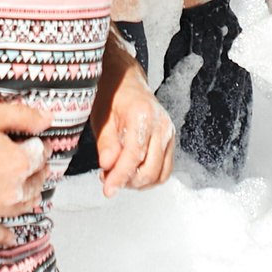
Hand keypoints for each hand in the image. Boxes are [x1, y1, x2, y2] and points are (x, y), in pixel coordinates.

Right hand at [0, 99, 52, 246]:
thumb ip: (23, 116)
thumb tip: (48, 119)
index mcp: (18, 163)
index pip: (41, 156)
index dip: (40, 146)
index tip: (36, 143)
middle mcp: (11, 190)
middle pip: (36, 182)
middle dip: (37, 171)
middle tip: (32, 164)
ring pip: (23, 206)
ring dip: (29, 196)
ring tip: (28, 190)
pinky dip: (7, 236)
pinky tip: (12, 236)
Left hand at [92, 60, 173, 196]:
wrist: (125, 82)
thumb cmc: (112, 96)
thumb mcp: (101, 117)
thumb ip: (106, 144)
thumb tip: (107, 167)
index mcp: (143, 115)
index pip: (134, 156)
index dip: (119, 176)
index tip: (107, 189)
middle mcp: (161, 125)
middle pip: (150, 169)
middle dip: (128, 182)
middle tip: (109, 181)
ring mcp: (169, 133)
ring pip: (159, 174)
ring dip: (139, 183)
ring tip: (119, 176)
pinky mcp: (170, 141)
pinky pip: (165, 170)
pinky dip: (149, 178)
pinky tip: (133, 174)